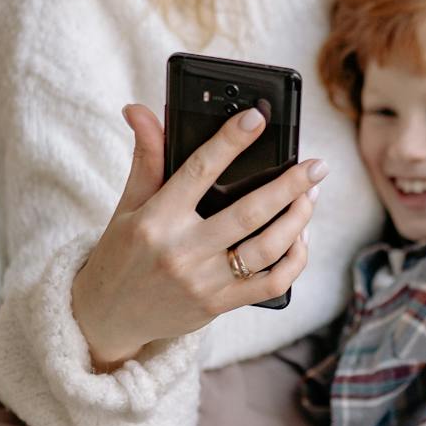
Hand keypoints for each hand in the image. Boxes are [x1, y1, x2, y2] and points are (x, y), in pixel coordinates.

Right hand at [72, 103, 323, 369]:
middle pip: (248, 213)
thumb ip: (146, 158)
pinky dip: (294, 261)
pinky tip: (300, 238)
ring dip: (297, 219)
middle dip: (289, 186)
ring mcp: (203, 281)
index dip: (229, 142)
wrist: (108, 315)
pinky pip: (270, 284)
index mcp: (157, 219)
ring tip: (311, 196)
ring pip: (266, 248)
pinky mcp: (218, 304)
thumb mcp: (128, 205)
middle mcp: (181, 250)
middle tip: (316, 166)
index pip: (198, 170)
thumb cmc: (122, 253)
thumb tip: (139, 110)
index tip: (256, 119)